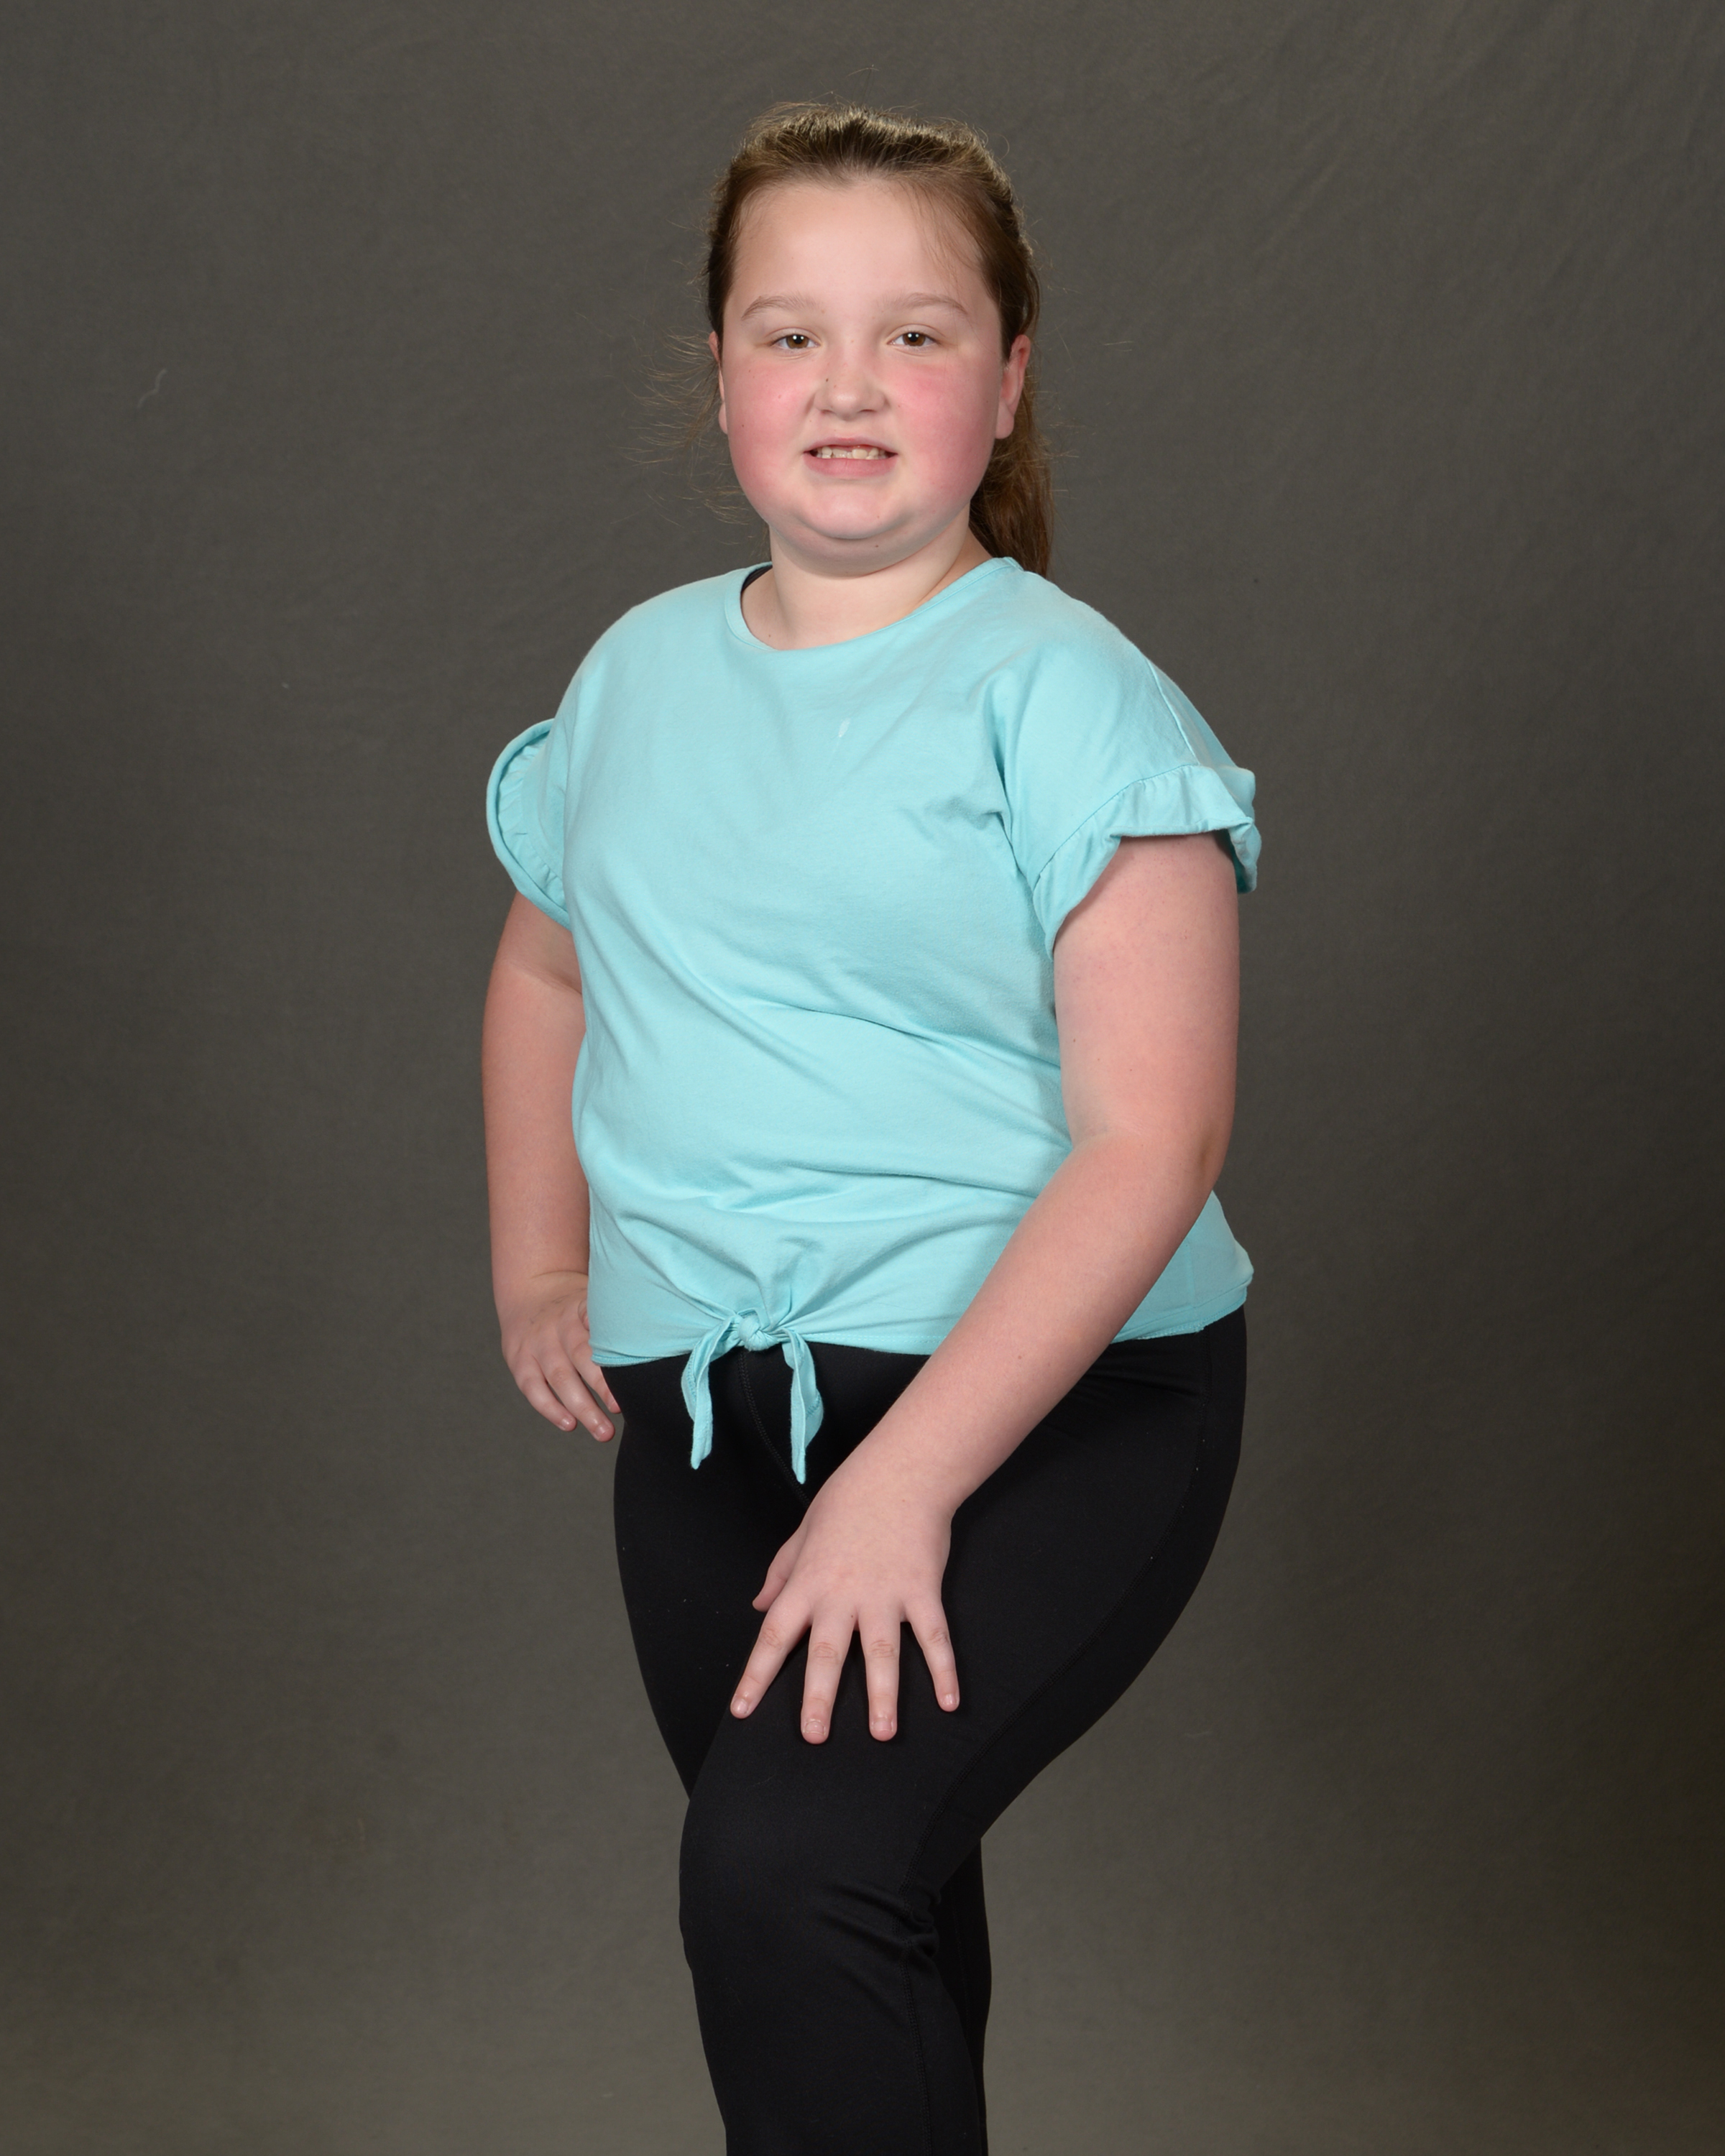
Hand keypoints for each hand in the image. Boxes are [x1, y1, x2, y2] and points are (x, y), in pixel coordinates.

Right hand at [498, 1270, 619, 1437]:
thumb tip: (657, 1341)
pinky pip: (533, 1388)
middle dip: (603, 1386)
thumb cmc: (574, 1304)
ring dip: (582, 1407)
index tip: (634, 1367)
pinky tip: (569, 1424)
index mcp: (581, 1307)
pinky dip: (551, 1408)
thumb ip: (617, 1317)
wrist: (528, 1289)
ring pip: (559, 1378)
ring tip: (603, 1431)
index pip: (598, 1324)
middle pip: (581, 1356)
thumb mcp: (596, 1297)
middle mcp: (558, 1325)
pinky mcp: (519, 1360)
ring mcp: (537, 1343)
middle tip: (623, 1409)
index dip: (614, 1345)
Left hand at [729, 1448, 959, 1742]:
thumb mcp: (803, 1531)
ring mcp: (885, 1594)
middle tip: (813, 1737)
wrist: (903, 1470)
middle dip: (819, 1698)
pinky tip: (949, 1702)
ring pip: (882, 1653)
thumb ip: (780, 1571)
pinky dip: (943, 1670)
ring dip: (883, 1696)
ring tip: (882, 1733)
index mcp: (808, 1581)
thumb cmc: (850, 1498)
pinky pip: (934, 1637)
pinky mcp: (922, 1590)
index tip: (742, 1710)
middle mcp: (843, 1594)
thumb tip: (759, 1606)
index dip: (756, 1675)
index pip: (774, 1635)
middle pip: (827, 1654)